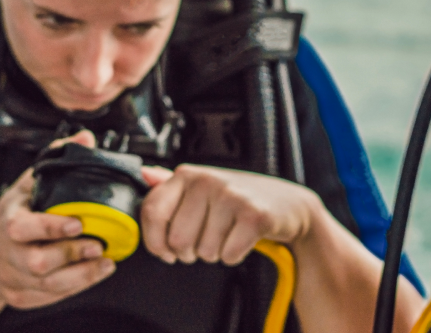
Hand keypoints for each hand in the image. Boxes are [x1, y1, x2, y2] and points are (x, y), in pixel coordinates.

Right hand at [0, 131, 115, 308]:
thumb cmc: (14, 214)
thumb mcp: (30, 182)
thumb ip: (57, 157)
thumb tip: (85, 138)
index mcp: (10, 223)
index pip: (23, 229)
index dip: (50, 228)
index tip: (77, 222)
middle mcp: (9, 254)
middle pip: (38, 262)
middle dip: (71, 255)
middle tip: (100, 245)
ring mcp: (15, 278)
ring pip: (48, 285)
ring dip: (81, 275)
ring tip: (106, 262)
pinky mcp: (24, 296)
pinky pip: (50, 297)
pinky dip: (75, 287)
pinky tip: (96, 273)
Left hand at [140, 164, 319, 265]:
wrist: (286, 203)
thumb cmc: (238, 198)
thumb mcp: (203, 187)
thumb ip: (171, 185)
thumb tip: (144, 175)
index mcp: (187, 175)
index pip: (152, 212)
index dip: (155, 241)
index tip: (166, 250)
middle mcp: (207, 181)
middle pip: (178, 240)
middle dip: (190, 251)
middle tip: (207, 238)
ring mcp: (231, 196)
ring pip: (204, 251)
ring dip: (215, 252)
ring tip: (227, 234)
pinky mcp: (253, 215)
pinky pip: (229, 255)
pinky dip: (234, 255)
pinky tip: (242, 238)